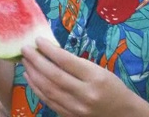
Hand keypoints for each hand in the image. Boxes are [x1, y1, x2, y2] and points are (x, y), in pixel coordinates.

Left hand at [22, 37, 148, 116]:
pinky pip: (48, 100)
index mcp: (95, 78)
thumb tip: (48, 51)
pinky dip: (36, 87)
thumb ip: (75, 63)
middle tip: (25, 49)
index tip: (37, 40)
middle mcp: (85, 94)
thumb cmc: (110, 86)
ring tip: (25, 61)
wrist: (122, 114)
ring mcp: (76, 108)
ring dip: (32, 73)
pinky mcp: (69, 115)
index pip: (66, 61)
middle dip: (35, 60)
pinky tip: (29, 77)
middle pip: (53, 75)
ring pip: (47, 89)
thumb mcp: (98, 70)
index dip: (49, 50)